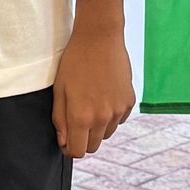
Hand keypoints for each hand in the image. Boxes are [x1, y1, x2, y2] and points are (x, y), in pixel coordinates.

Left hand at [53, 20, 134, 158]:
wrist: (100, 38)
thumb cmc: (75, 62)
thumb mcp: (60, 90)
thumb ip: (60, 120)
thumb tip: (64, 143)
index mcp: (81, 117)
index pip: (77, 151)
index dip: (69, 148)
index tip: (66, 139)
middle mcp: (102, 118)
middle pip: (93, 147)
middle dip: (83, 139)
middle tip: (76, 120)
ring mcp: (118, 111)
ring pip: (106, 134)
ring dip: (97, 127)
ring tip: (90, 103)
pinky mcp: (130, 102)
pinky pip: (119, 120)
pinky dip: (110, 115)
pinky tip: (103, 95)